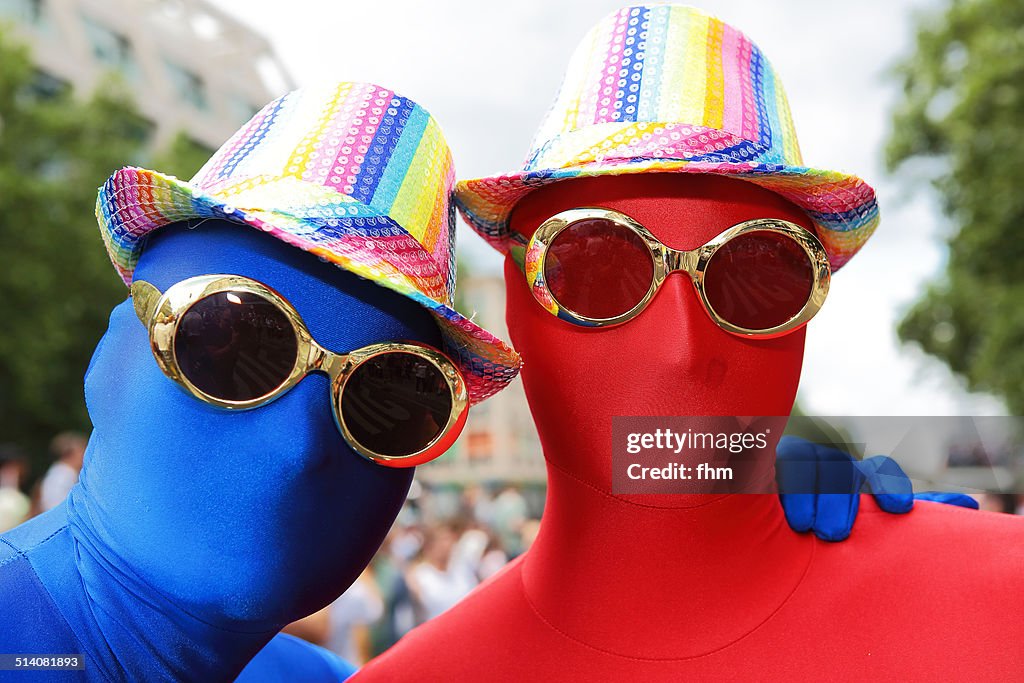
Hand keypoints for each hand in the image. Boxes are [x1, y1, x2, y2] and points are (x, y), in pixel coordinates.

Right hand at [775, 435, 975, 541]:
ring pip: (801, 460)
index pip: (875, 470)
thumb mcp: (866, 528)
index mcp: (854, 481)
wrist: (762, 540)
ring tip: (803, 527)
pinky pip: (762, 461)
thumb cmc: (821, 532)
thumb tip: (969, 505)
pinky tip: (770, 503)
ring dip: (803, 491)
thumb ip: (917, 515)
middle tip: (834, 534)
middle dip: (837, 496)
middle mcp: (823, 466)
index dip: (887, 484)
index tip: (897, 510)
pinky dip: (769, 479)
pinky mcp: (754, 466)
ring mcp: (787, 463)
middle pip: (835, 465)